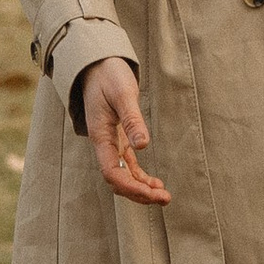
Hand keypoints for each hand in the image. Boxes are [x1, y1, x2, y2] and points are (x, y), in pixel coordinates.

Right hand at [79, 57, 170, 208]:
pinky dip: (141, 177)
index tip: (152, 193)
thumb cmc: (108, 75)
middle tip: (164, 199)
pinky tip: (155, 184)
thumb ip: (132, 120)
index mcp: (101, 136)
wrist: (98, 64)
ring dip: (142, 188)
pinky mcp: (119, 139)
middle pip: (118, 180)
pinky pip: (129, 165)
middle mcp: (104, 144)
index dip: (131, 187)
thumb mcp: (122, 94)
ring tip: (163, 196)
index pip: (112, 172)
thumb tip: (143, 146)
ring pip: (124, 175)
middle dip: (139, 193)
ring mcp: (111, 143)